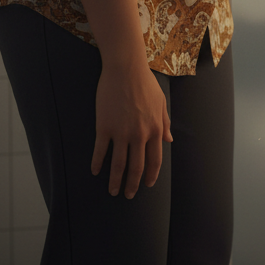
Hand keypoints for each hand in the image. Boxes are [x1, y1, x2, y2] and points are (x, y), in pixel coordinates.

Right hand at [91, 61, 171, 198]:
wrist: (126, 69)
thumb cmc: (145, 84)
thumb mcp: (161, 103)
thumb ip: (164, 123)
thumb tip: (169, 140)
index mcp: (154, 129)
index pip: (155, 160)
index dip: (151, 175)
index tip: (147, 185)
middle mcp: (139, 134)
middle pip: (136, 167)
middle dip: (132, 184)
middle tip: (128, 195)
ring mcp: (121, 132)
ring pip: (118, 164)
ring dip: (115, 181)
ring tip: (112, 191)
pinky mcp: (104, 127)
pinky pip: (100, 151)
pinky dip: (97, 163)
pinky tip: (95, 172)